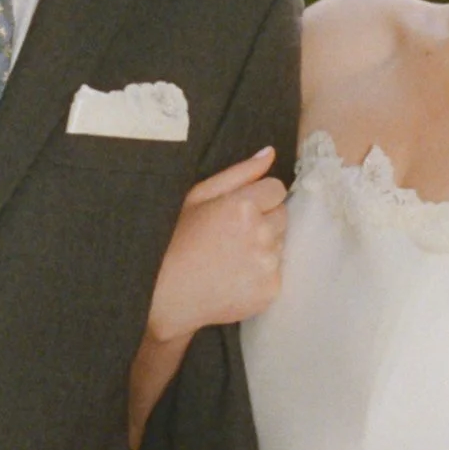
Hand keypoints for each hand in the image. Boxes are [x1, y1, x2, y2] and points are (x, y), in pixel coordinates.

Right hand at [146, 148, 287, 342]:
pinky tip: (236, 276)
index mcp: (242, 205)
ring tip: (232, 257)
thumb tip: (270, 153)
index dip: (258, 197)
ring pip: (281, 243)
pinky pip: (277, 271)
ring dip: (264, 246)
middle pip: (282, 215)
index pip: (277, 189)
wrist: (166, 296)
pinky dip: (262, 273)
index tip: (238, 210)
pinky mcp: (271, 289)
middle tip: (232, 235)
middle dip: (264, 220)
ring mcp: (267, 264)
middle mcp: (260, 233)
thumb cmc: (176, 241)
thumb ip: (239, 173)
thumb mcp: (197, 197)